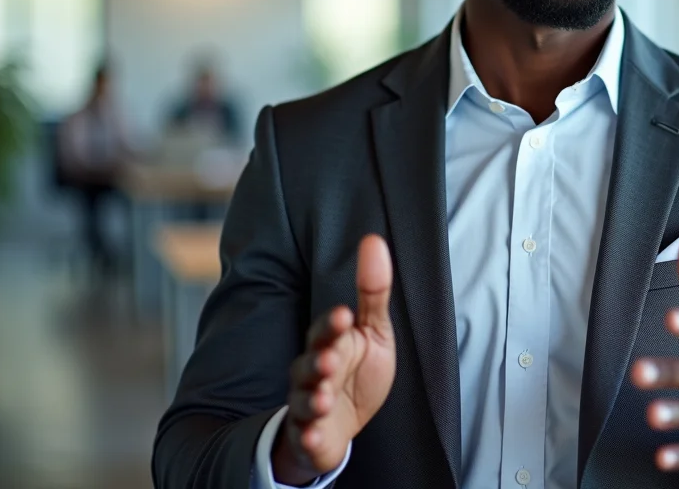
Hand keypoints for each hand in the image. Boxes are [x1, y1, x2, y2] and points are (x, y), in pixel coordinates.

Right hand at [272, 234, 396, 484]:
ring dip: (312, 399)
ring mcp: (309, 404)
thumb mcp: (372, 331)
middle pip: (310, 364)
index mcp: (330, 344)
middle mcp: (313, 373)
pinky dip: (309, 437)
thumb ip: (373, 291)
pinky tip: (315, 436)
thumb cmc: (356, 371)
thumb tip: (374, 240)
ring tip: (324, 398)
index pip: (326, 330)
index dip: (332, 324)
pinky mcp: (310, 435)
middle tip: (329, 359)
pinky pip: (306, 437)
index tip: (344, 314)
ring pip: (304, 400)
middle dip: (318, 361)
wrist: (341, 423)